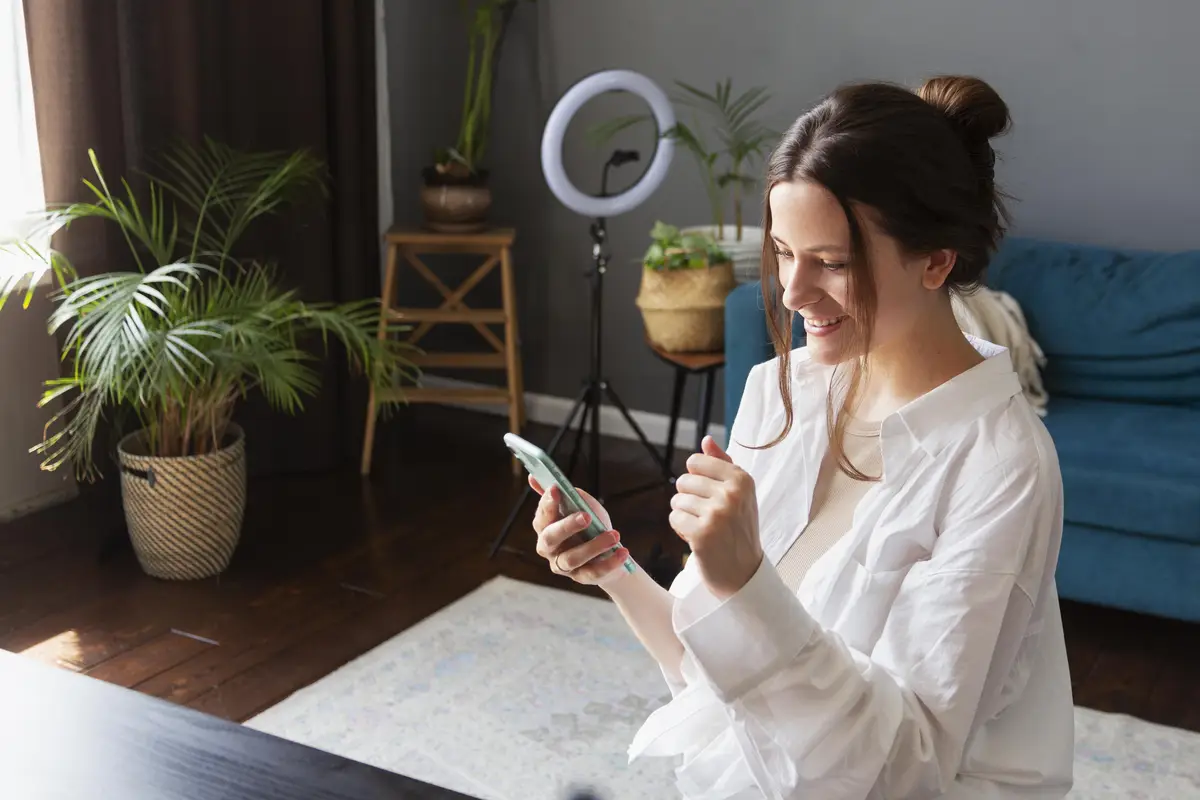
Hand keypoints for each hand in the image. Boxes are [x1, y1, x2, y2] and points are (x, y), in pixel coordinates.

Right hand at [530, 478, 630, 586]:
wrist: (610, 553)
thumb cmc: (593, 525)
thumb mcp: (584, 506)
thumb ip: (570, 494)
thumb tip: (547, 478)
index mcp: (546, 527)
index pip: (542, 515)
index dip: (547, 503)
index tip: (556, 489)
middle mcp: (548, 548)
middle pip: (551, 538)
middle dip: (567, 526)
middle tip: (586, 516)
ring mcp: (563, 565)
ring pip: (573, 557)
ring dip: (594, 546)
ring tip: (615, 536)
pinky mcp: (581, 578)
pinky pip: (593, 573)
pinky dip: (609, 563)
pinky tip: (623, 552)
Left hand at [669, 435, 763, 598]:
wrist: (744, 573)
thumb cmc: (738, 529)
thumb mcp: (739, 494)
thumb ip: (722, 464)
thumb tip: (706, 439)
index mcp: (742, 479)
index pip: (695, 461)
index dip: (696, 480)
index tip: (711, 496)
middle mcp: (732, 493)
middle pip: (683, 481)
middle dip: (689, 499)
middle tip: (708, 517)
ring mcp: (717, 513)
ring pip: (677, 500)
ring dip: (685, 516)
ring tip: (703, 528)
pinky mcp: (702, 533)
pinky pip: (674, 518)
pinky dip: (681, 530)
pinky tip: (697, 539)